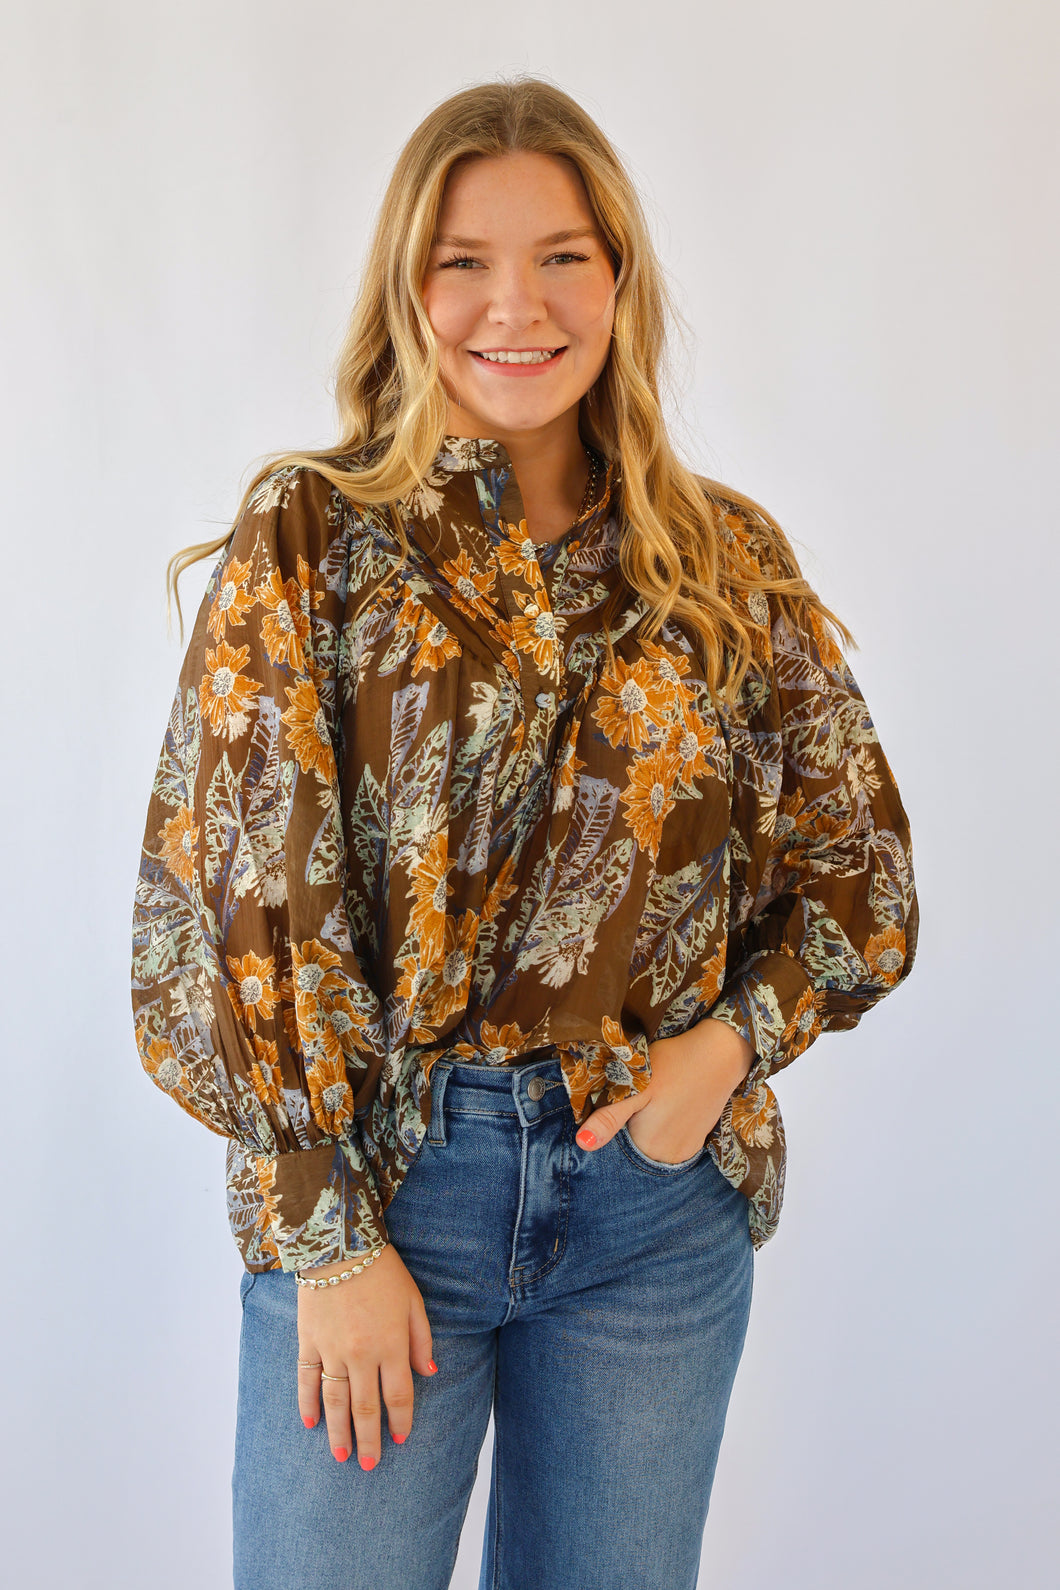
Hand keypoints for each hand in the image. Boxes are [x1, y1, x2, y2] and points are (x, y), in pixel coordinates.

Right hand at [296, 1242, 436, 1469]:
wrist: (339, 1245)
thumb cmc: (382, 1270)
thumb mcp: (413, 1300)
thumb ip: (420, 1338)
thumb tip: (428, 1372)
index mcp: (391, 1345)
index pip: (398, 1396)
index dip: (400, 1421)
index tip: (401, 1440)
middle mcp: (361, 1355)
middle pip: (365, 1407)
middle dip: (369, 1439)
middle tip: (370, 1465)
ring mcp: (332, 1351)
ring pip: (335, 1402)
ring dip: (339, 1432)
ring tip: (341, 1457)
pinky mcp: (308, 1342)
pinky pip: (307, 1380)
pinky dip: (307, 1403)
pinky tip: (311, 1423)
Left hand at [574, 1019, 755, 1161]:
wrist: (719, 1053)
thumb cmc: (674, 1064)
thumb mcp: (636, 1087)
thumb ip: (609, 1118)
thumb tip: (583, 1144)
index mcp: (648, 1148)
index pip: (613, 1145)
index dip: (609, 1121)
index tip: (618, 1098)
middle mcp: (667, 1158)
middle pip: (632, 1146)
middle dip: (627, 1125)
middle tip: (638, 1095)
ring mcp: (685, 1151)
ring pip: (650, 1143)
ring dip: (645, 1126)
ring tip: (653, 1098)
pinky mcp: (696, 1142)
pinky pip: (669, 1140)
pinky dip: (663, 1126)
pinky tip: (667, 1104)